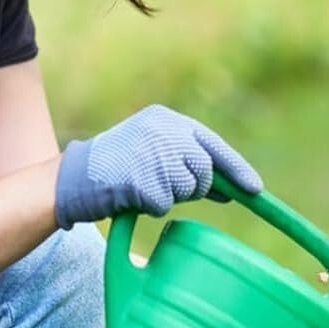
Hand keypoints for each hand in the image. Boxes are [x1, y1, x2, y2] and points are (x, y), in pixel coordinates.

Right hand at [54, 104, 261, 229]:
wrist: (72, 178)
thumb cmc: (120, 170)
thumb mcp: (157, 155)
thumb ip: (192, 165)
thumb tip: (234, 189)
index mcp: (167, 120)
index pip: (213, 144)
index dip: (236, 168)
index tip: (255, 189)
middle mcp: (162, 132)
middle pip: (204, 171)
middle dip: (195, 187)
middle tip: (167, 186)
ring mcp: (151, 154)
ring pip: (188, 189)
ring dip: (171, 197)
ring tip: (144, 186)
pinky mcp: (140, 178)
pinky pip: (165, 204)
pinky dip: (152, 207)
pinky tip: (133, 196)